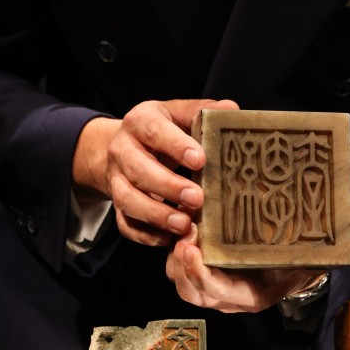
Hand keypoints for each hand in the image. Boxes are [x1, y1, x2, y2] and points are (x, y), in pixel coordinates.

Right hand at [71, 98, 239, 245]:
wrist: (124, 148)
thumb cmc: (161, 131)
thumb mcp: (177, 115)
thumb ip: (201, 112)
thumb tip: (232, 110)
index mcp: (139, 122)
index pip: (154, 131)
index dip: (176, 145)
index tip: (200, 160)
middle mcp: (122, 151)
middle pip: (139, 170)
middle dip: (168, 186)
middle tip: (197, 198)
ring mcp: (116, 180)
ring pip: (127, 199)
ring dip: (155, 215)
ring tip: (183, 224)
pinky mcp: (117, 205)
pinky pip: (125, 223)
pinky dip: (145, 234)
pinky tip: (167, 239)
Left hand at [165, 199, 349, 312]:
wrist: (297, 258)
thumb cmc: (309, 256)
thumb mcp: (332, 248)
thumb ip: (349, 234)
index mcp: (254, 294)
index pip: (220, 295)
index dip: (202, 277)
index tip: (194, 251)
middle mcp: (228, 294)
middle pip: (192, 291)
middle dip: (182, 267)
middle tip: (183, 234)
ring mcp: (213, 281)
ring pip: (180, 278)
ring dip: (174, 256)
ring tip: (179, 225)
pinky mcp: (203, 263)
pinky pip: (179, 262)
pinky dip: (174, 245)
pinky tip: (179, 217)